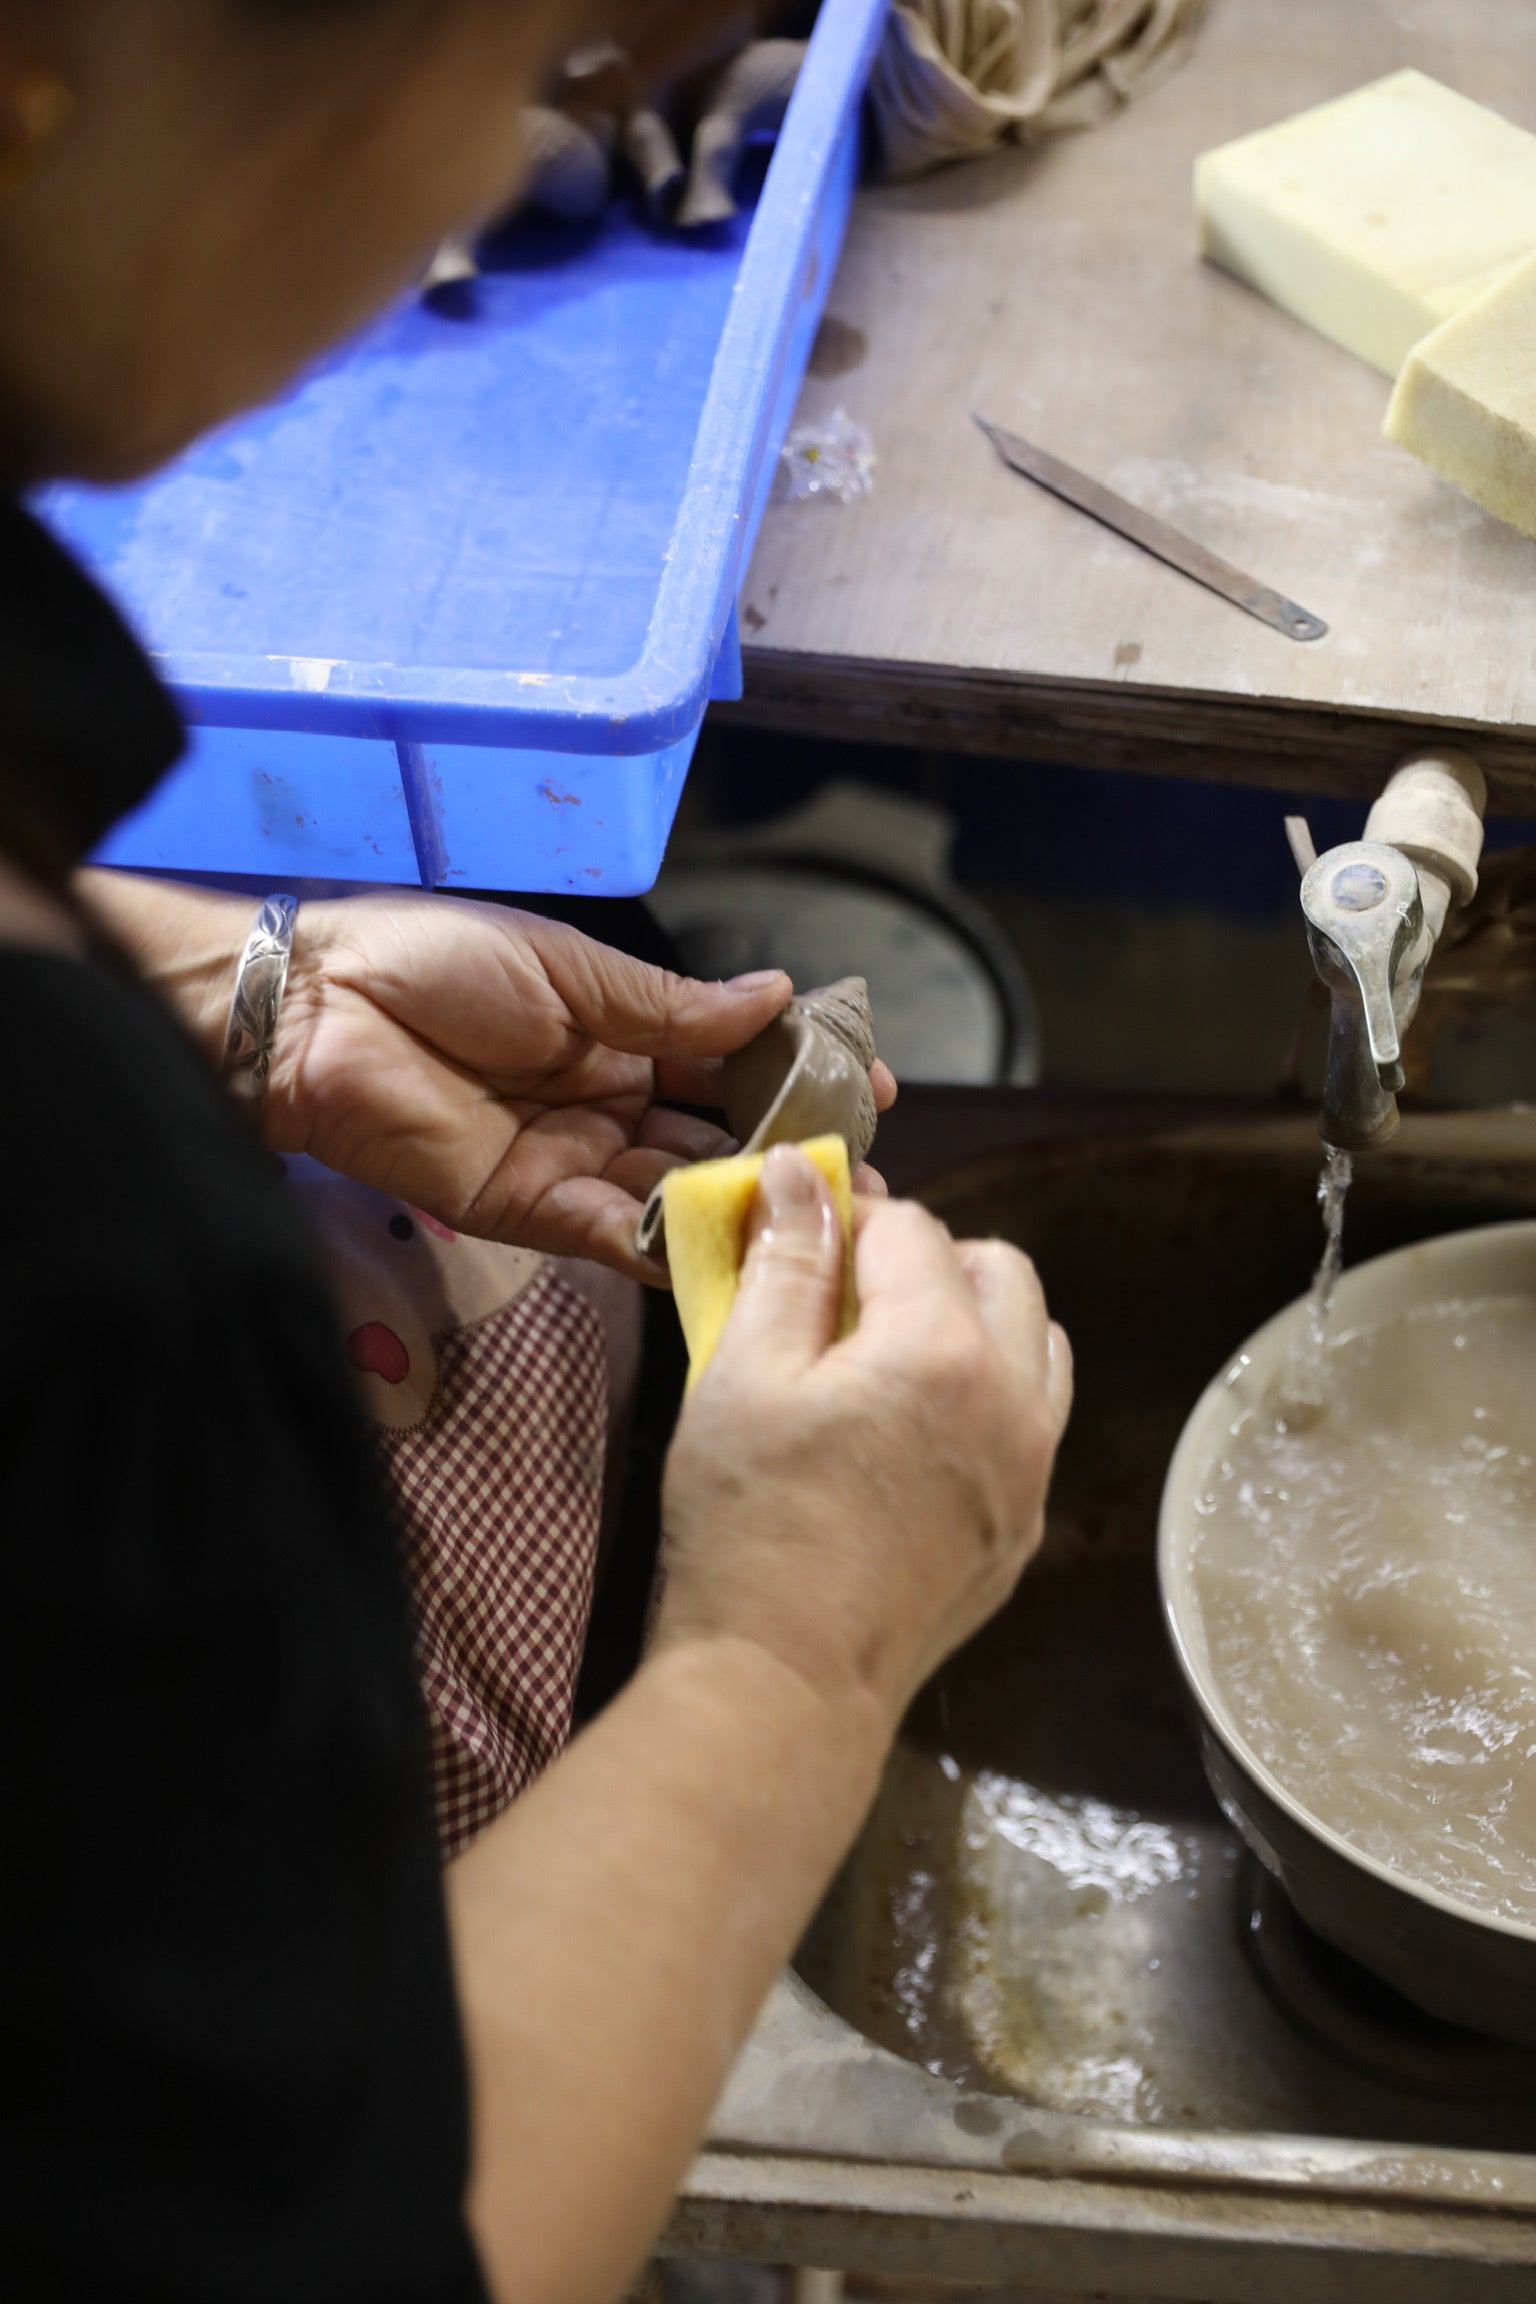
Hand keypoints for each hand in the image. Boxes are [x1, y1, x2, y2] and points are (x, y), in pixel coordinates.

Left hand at [265, 893, 893, 1278]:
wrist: (318, 1010)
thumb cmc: (435, 963)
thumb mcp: (572, 969)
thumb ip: (673, 1008)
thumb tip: (779, 997)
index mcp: (618, 1032)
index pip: (727, 1062)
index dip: (795, 1075)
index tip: (868, 1087)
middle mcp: (607, 1104)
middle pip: (715, 1138)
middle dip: (788, 1157)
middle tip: (865, 1178)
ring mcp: (573, 1163)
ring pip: (677, 1193)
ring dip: (747, 1206)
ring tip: (824, 1220)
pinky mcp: (530, 1212)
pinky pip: (614, 1237)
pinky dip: (671, 1243)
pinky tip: (735, 1245)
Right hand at [656, 1146, 1072, 1729]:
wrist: (786, 1686)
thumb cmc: (748, 1528)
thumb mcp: (741, 1375)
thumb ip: (785, 1263)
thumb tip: (800, 1173)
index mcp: (942, 1349)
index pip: (913, 1228)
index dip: (849, 1218)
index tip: (801, 1239)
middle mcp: (1013, 1400)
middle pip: (1001, 1269)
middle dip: (929, 1259)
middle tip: (847, 1294)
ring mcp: (1032, 1471)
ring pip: (1037, 1343)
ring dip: (977, 1323)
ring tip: (891, 1357)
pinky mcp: (1024, 1530)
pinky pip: (1035, 1424)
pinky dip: (990, 1397)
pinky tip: (914, 1432)